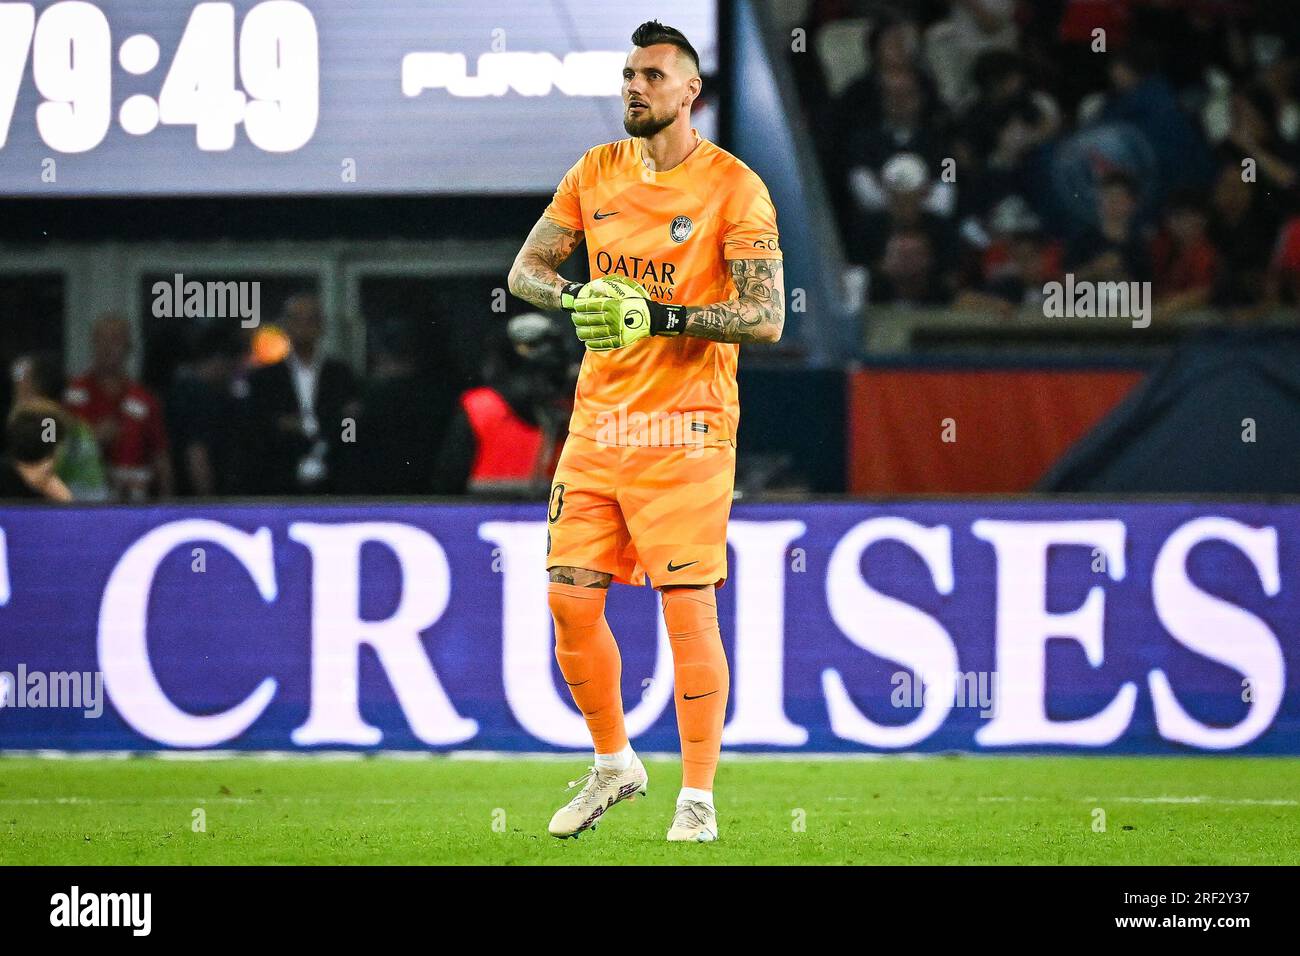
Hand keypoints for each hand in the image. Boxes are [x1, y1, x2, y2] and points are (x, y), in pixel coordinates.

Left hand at [569, 275, 684, 350]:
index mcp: (612, 306)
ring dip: (582, 332)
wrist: (652, 319)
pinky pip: (602, 344)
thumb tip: (593, 285)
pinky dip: (592, 344)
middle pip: (589, 320)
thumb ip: (608, 288)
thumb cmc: (637, 303)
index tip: (576, 305)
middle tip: (574, 317)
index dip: (580, 306)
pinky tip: (587, 342)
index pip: (590, 306)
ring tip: (578, 330)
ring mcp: (615, 331)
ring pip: (593, 333)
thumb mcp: (625, 291)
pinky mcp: (619, 341)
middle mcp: (612, 319)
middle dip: (578, 318)